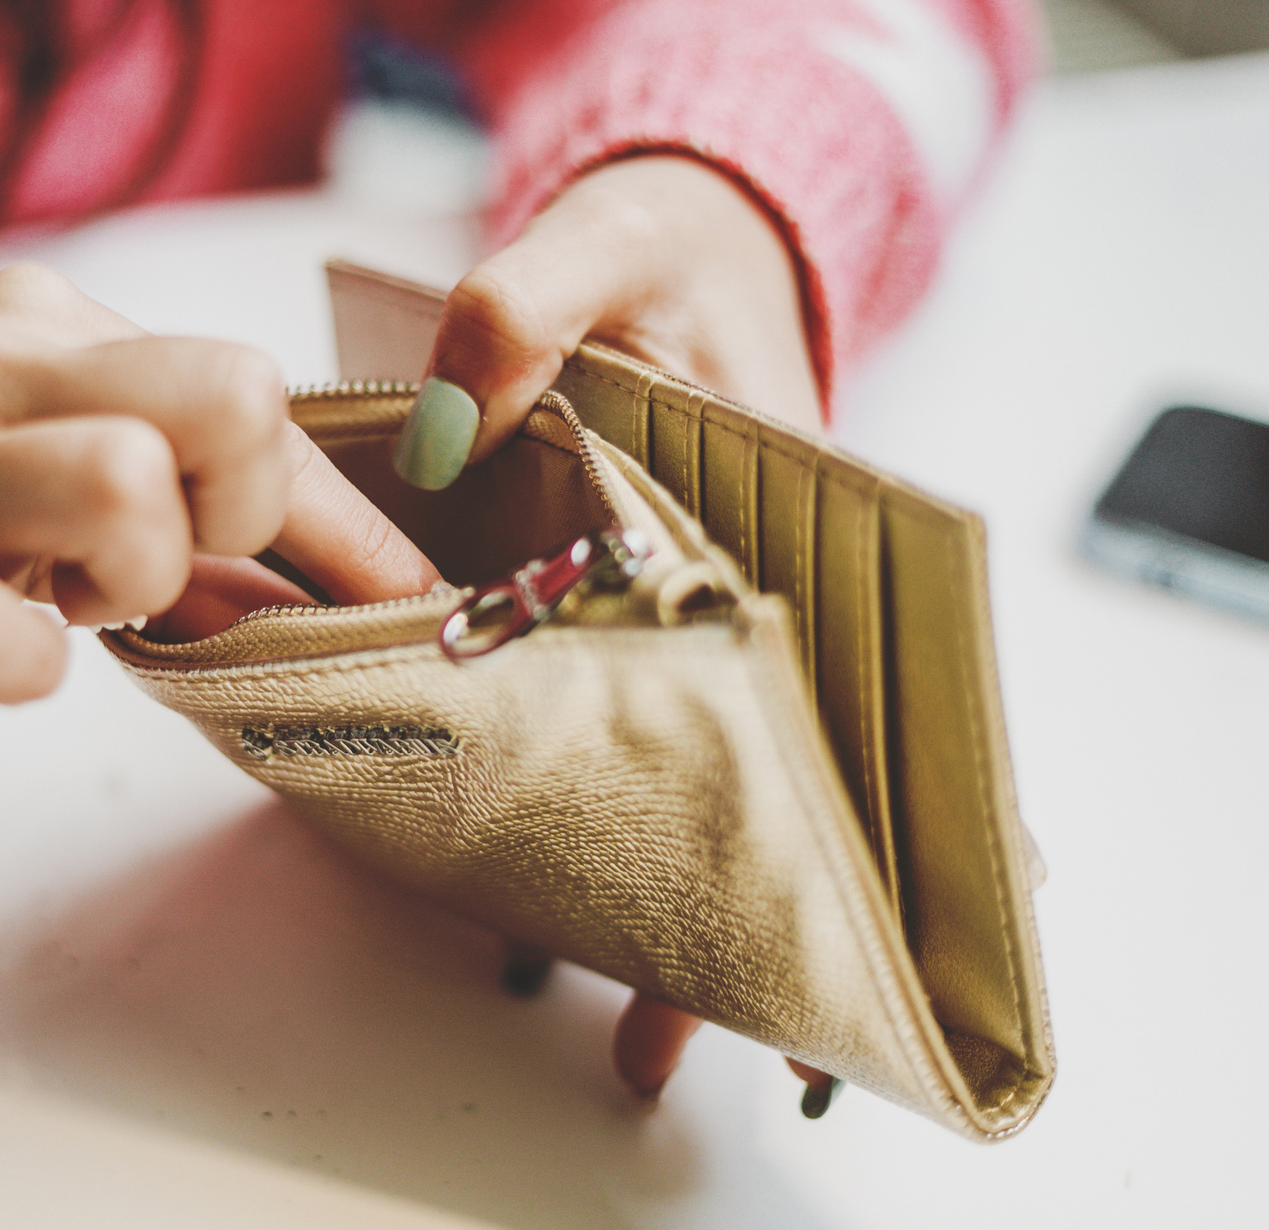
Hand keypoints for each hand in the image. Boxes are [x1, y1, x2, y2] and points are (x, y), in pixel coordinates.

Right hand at [0, 264, 439, 725]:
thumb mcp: (12, 427)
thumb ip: (154, 471)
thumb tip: (324, 564)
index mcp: (43, 324)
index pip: (252, 395)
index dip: (349, 519)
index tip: (406, 597)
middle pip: (228, 400)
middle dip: (244, 509)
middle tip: (176, 564)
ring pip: (126, 491)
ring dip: (138, 580)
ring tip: (73, 603)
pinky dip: (25, 666)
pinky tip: (0, 658)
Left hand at [408, 156, 830, 1104]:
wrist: (667, 245)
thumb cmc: (666, 247)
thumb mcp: (605, 242)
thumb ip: (527, 308)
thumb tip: (445, 424)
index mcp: (784, 510)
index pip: (822, 680)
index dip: (821, 805)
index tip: (804, 912)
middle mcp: (748, 581)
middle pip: (755, 757)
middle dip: (724, 888)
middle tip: (672, 1026)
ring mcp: (683, 607)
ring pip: (684, 762)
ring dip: (653, 877)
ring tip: (629, 1023)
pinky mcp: (615, 605)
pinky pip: (604, 710)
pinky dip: (581, 789)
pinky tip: (531, 890)